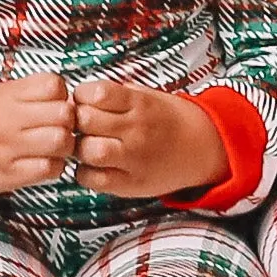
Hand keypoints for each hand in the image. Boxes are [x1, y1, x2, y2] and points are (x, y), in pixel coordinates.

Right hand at [0, 81, 81, 194]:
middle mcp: (6, 120)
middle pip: (64, 114)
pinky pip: (49, 170)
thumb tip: (76, 103)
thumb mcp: (1, 94)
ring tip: (53, 146)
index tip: (54, 102)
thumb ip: (35, 95)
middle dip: (69, 121)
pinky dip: (54, 167)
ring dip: (65, 146)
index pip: (54, 85)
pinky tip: (43, 162)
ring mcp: (6, 150)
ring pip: (61, 142)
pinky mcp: (7, 176)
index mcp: (6, 95)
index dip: (62, 94)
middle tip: (60, 126)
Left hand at [71, 78, 230, 199]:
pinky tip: (93, 166)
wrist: (201, 148)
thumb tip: (76, 98)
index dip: (81, 96)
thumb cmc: (166, 120)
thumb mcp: (145, 96)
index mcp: (139, 103)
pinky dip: (84, 173)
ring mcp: (134, 158)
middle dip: (76, 121)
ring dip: (79, 148)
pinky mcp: (131, 184)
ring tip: (86, 146)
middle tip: (80, 125)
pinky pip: (93, 179)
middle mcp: (136, 130)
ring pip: (88, 151)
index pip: (95, 93)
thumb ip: (113, 96)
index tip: (84, 101)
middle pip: (86, 121)